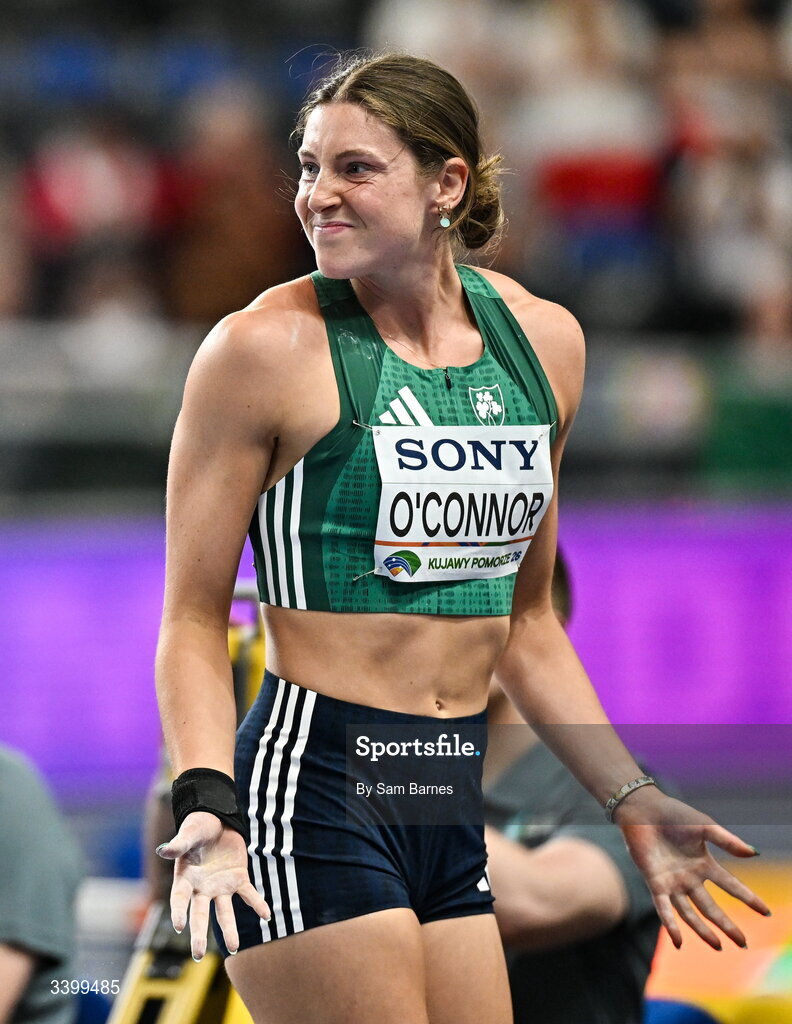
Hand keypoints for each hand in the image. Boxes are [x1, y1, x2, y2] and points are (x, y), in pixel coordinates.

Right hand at [156, 810, 269, 958]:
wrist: (218, 820)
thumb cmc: (198, 827)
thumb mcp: (189, 833)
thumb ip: (179, 844)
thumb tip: (163, 850)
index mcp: (186, 878)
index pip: (180, 899)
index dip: (178, 911)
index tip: (179, 926)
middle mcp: (202, 888)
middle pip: (200, 914)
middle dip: (199, 934)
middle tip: (198, 955)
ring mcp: (221, 886)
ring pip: (224, 912)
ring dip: (229, 929)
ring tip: (234, 948)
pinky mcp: (238, 878)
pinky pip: (248, 894)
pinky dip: (257, 904)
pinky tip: (267, 916)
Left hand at [616, 791, 770, 949]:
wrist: (643, 809)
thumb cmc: (673, 814)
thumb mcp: (704, 826)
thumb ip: (727, 840)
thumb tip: (754, 852)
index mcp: (704, 864)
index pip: (730, 886)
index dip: (748, 898)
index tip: (766, 912)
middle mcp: (689, 878)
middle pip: (711, 907)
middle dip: (727, 925)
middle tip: (743, 943)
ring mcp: (672, 883)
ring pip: (689, 913)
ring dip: (703, 930)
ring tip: (718, 946)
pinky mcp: (654, 883)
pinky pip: (663, 908)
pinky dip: (670, 925)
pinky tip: (678, 941)